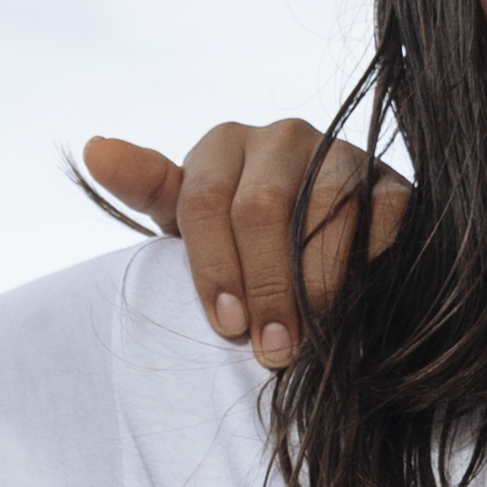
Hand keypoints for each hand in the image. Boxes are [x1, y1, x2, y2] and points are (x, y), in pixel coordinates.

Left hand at [82, 121, 406, 369]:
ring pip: (323, 210)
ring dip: (316, 285)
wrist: (327, 251)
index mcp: (222, 144)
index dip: (213, 269)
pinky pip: (380, 219)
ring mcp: (341, 154)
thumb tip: (93, 147)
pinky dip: (366, 266)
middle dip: (265, 287)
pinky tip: (356, 307)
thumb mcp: (187, 224)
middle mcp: (282, 136)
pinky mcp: (392, 183)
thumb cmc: (240, 243)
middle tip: (272, 350)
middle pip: (261, 207)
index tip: (226, 327)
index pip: (202, 200)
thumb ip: (146, 189)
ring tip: (312, 339)